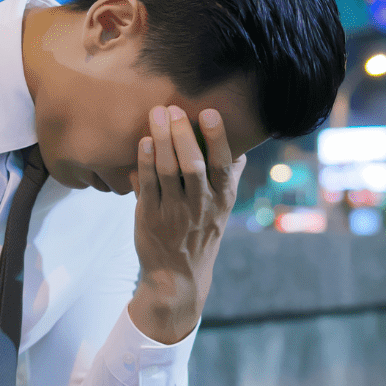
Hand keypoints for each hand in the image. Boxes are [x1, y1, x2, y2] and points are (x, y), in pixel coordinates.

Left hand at [126, 104, 245, 344]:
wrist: (177, 278)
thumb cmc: (201, 237)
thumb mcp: (221, 212)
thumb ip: (227, 180)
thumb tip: (241, 152)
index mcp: (221, 200)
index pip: (222, 165)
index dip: (217, 138)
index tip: (209, 112)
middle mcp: (201, 206)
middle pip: (193, 165)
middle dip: (183, 134)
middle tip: (172, 107)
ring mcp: (174, 213)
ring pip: (168, 172)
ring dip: (162, 140)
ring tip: (156, 114)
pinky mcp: (150, 217)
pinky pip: (148, 185)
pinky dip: (145, 162)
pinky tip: (144, 142)